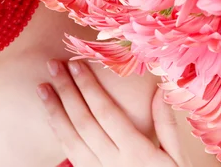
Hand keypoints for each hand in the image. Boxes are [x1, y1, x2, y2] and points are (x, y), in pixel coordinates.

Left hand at [37, 59, 191, 166]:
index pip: (106, 112)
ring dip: (54, 111)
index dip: (89, 87)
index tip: (76, 64)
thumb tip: (161, 88)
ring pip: (70, 138)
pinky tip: (50, 115)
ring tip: (42, 88)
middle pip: (83, 121)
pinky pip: (69, 153)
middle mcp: (114, 162)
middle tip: (53, 66)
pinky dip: (57, 132)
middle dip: (66, 91)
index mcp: (137, 152)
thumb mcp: (178, 159)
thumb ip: (167, 124)